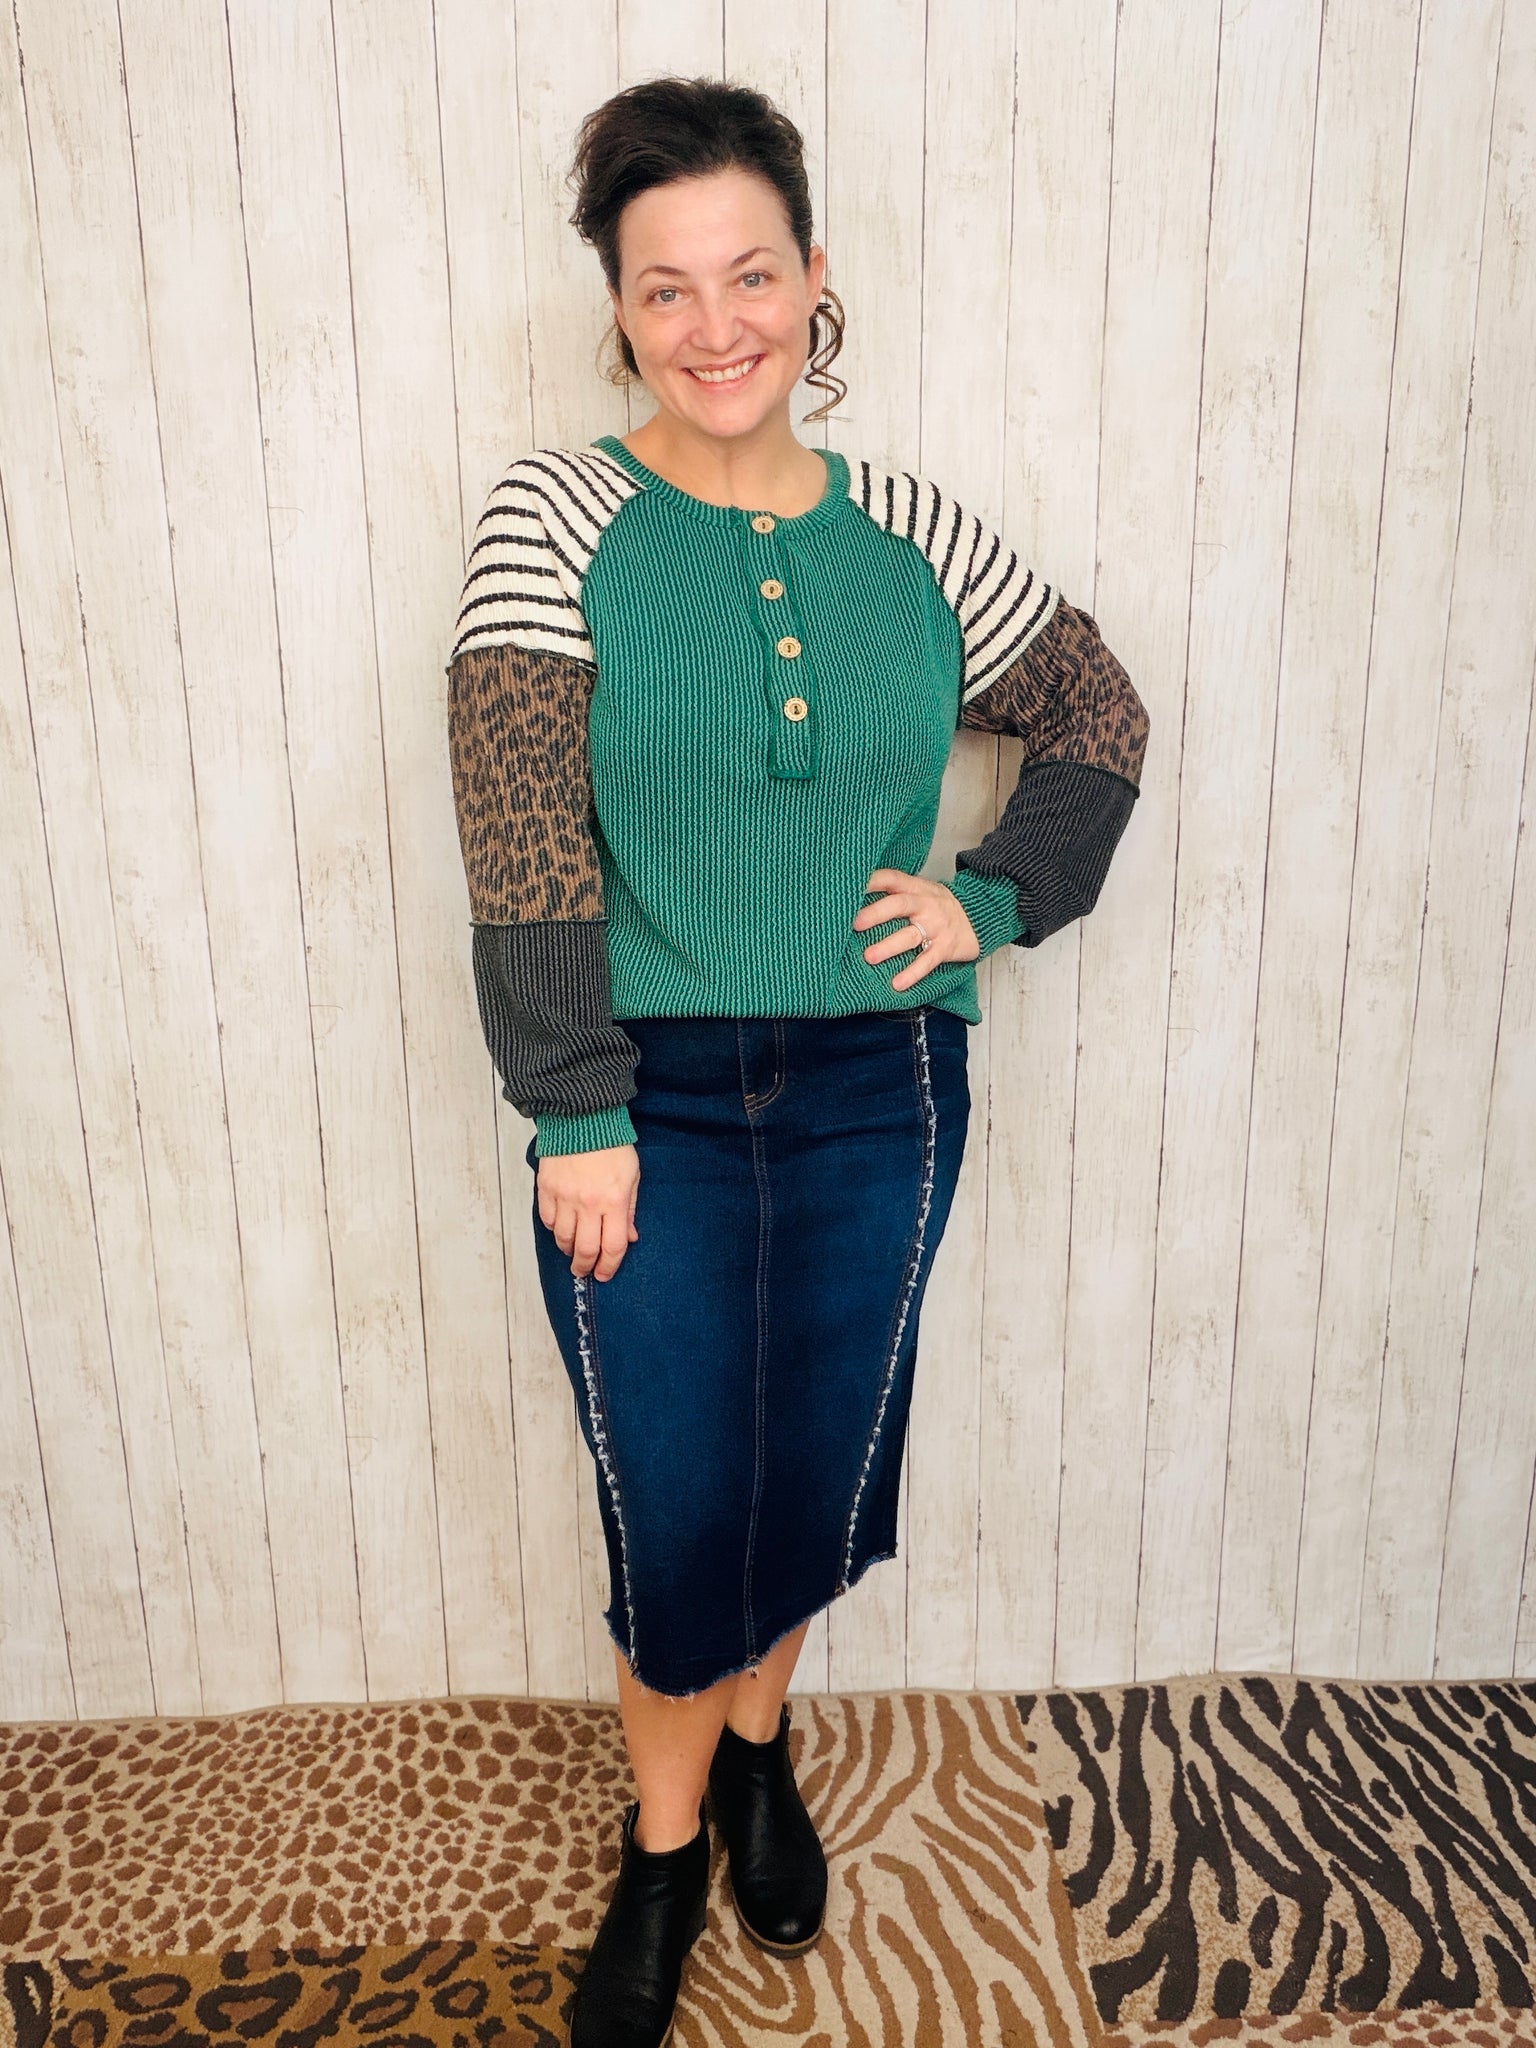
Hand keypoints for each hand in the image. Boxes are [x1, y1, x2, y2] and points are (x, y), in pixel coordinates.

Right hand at [536, 1143, 640, 1280]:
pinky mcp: (546, 1188)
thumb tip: (628, 1238)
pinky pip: (548, 1220)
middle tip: (584, 1271)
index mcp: (614, 1201)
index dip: (609, 1267)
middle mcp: (588, 1203)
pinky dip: (555, 1229)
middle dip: (584, 1267)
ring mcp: (564, 1196)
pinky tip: (562, 1228)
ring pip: (563, 1238)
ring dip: (568, 1250)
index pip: (612, 1247)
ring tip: (573, 1250)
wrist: (582, 1116)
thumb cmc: (612, 1145)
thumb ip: (629, 1210)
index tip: (604, 1274)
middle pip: (584, 1250)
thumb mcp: (632, 1176)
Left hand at [854, 868, 980, 990]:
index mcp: (916, 888)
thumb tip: (856, 899)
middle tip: (855, 924)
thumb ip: (897, 892)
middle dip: (876, 914)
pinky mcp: (944, 948)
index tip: (850, 887)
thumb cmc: (940, 905)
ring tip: (869, 957)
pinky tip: (897, 984)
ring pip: (910, 936)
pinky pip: (926, 961)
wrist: (979, 916)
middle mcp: (925, 905)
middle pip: (899, 905)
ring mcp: (936, 927)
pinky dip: (912, 973)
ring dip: (889, 946)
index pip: (892, 879)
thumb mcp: (922, 890)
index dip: (871, 881)